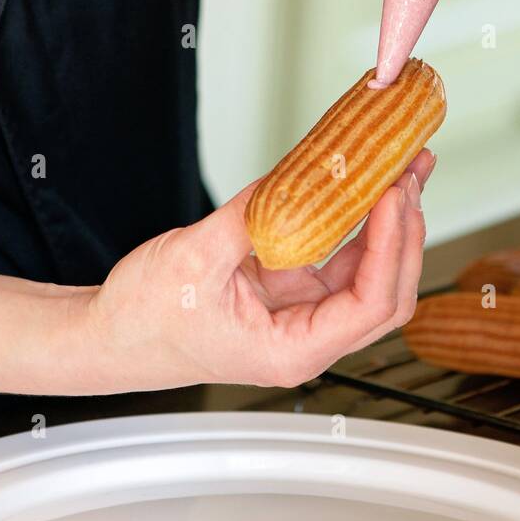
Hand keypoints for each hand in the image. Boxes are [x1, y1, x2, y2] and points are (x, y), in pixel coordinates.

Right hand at [81, 149, 435, 391]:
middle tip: (408, 173)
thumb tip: (297, 178)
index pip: (368, 305)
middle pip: (385, 292)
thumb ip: (250, 219)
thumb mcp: (194, 259)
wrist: (111, 334)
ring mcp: (303, 313)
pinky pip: (339, 256)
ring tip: (404, 169)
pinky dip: (359, 221)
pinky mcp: (292, 289)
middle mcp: (306, 338)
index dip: (391, 248)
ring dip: (391, 223)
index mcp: (290, 350)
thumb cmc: (144, 320)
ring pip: (369, 272)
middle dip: (405, 232)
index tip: (391, 196)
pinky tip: (368, 186)